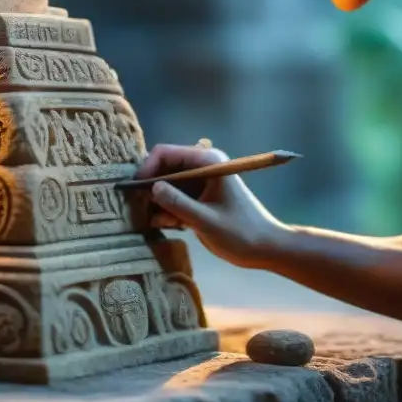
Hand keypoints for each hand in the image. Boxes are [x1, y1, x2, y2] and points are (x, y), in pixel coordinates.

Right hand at [139, 143, 285, 267]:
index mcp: (207, 161)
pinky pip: (174, 198)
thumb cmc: (241, 233)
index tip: (135, 192)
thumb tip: (152, 188)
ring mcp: (200, 181)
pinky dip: (168, 211)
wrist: (266, 248)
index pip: (165, 153)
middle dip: (150, 189)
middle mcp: (201, 166)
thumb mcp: (206, 221)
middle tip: (140, 211)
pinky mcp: (199, 197)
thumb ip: (178, 204)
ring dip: (158, 203)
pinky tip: (170, 226)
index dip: (147, 169)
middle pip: (163, 168)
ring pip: (166, 185)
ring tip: (157, 222)